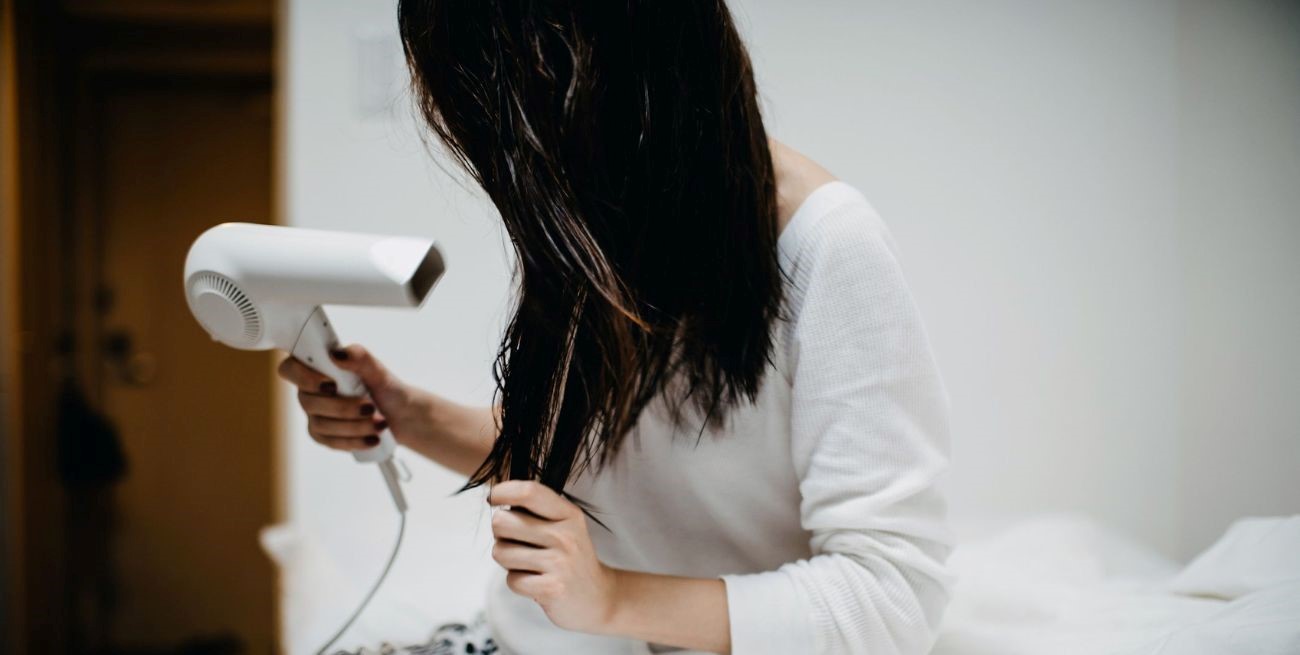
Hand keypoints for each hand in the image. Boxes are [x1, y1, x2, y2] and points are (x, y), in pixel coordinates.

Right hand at [277, 344, 430, 452]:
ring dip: (353, 425)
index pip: (290, 368)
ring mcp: (315, 414)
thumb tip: (336, 353)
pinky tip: (372, 438)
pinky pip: (330, 442)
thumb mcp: (378, 370)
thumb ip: (359, 357)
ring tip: (380, 422)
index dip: (303, 377)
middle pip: (308, 402)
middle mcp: (311, 390)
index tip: (332, 384)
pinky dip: (354, 441)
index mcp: (318, 367)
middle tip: (371, 407)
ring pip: (320, 424)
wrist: (401, 415)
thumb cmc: (387, 389)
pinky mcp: (324, 435)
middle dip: (342, 407)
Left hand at [489, 480, 619, 634]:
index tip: (494, 498)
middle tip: (518, 543)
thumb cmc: (569, 558)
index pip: (528, 492)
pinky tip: (535, 582)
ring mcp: (560, 563)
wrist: (597, 598)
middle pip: (502, 522)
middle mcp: (565, 535)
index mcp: (568, 514)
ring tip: (529, 565)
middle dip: (501, 535)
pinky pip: (511, 580)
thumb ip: (535, 510)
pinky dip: (518, 583)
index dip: (502, 491)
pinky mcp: (552, 588)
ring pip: (501, 552)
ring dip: (507, 562)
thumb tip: (495, 497)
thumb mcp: (563, 525)